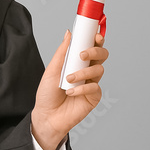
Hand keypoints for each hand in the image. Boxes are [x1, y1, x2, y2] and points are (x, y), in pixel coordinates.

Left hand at [31, 30, 108, 149]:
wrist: (47, 116)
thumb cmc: (47, 94)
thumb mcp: (52, 69)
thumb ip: (62, 52)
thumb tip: (69, 33)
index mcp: (78, 62)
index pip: (92, 46)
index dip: (97, 39)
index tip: (95, 35)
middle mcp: (87, 71)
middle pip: (102, 55)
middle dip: (95, 52)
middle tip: (82, 55)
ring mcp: (92, 83)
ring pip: (99, 70)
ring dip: (83, 73)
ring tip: (68, 80)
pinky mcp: (94, 97)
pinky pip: (95, 87)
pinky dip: (82, 88)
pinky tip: (71, 92)